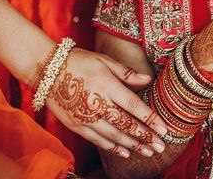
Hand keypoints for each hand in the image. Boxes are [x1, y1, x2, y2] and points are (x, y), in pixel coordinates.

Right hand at [47, 48, 167, 158]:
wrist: (47, 70)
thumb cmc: (80, 61)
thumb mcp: (105, 61)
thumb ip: (127, 73)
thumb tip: (149, 79)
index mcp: (107, 85)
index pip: (134, 106)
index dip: (150, 119)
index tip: (164, 129)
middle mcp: (97, 103)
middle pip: (126, 124)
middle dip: (145, 137)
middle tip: (161, 146)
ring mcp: (85, 117)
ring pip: (113, 136)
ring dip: (133, 145)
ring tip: (148, 152)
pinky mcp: (76, 125)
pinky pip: (97, 140)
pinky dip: (112, 147)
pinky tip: (126, 152)